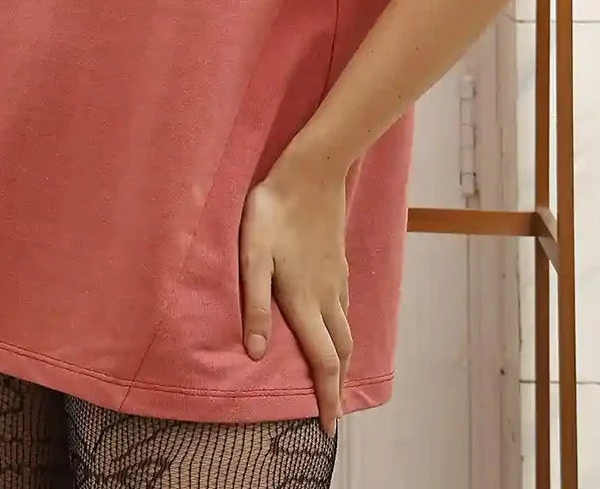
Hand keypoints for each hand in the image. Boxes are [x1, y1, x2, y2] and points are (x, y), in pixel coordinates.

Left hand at [238, 151, 351, 434]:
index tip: (328, 427)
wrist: (312, 172)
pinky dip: (342, 328)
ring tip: (334, 373)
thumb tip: (258, 354)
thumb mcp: (253, 256)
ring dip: (343, 357)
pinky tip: (334, 322)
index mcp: (305, 301)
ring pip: (346, 328)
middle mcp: (327, 296)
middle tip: (332, 409)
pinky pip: (345, 306)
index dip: (327, 396)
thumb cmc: (273, 211)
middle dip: (338, 383)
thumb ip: (256, 304)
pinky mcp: (339, 261)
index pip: (324, 361)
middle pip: (341, 351)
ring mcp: (337, 278)